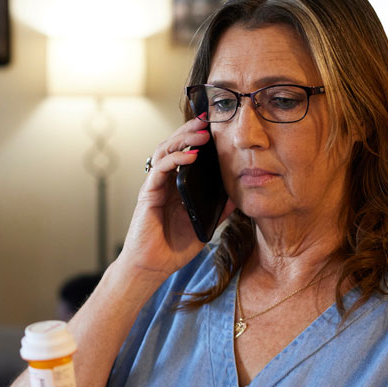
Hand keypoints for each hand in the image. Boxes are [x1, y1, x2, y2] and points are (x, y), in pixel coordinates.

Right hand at [119, 115, 234, 280]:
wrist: (153, 266)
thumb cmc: (174, 248)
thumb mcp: (205, 225)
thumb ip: (219, 210)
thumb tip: (239, 195)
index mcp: (177, 187)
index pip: (185, 153)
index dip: (197, 139)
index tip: (215, 127)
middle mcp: (165, 182)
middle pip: (173, 145)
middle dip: (190, 131)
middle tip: (207, 120)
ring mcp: (155, 186)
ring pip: (164, 151)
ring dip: (183, 139)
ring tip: (201, 133)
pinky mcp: (148, 193)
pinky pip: (161, 169)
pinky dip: (175, 159)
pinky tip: (191, 156)